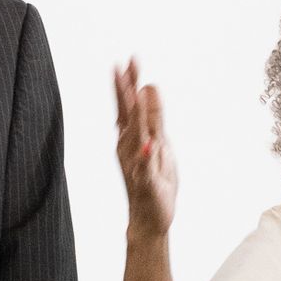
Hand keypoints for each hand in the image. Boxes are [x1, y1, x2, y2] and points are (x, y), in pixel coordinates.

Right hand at [114, 59, 176, 238]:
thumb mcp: (157, 144)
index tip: (129, 60)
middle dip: (127, 90)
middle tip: (123, 65)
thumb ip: (152, 117)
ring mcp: (136, 164)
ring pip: (137, 135)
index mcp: (134, 137)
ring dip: (138, 115)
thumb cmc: (153, 181)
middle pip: (129, 114)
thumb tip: (148, 86)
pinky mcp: (146, 183)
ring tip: (138, 93)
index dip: (130, 83)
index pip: (131, 105)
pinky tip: (148, 146)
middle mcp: (131, 147)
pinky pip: (145, 169)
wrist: (148, 220)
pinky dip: (146, 158)